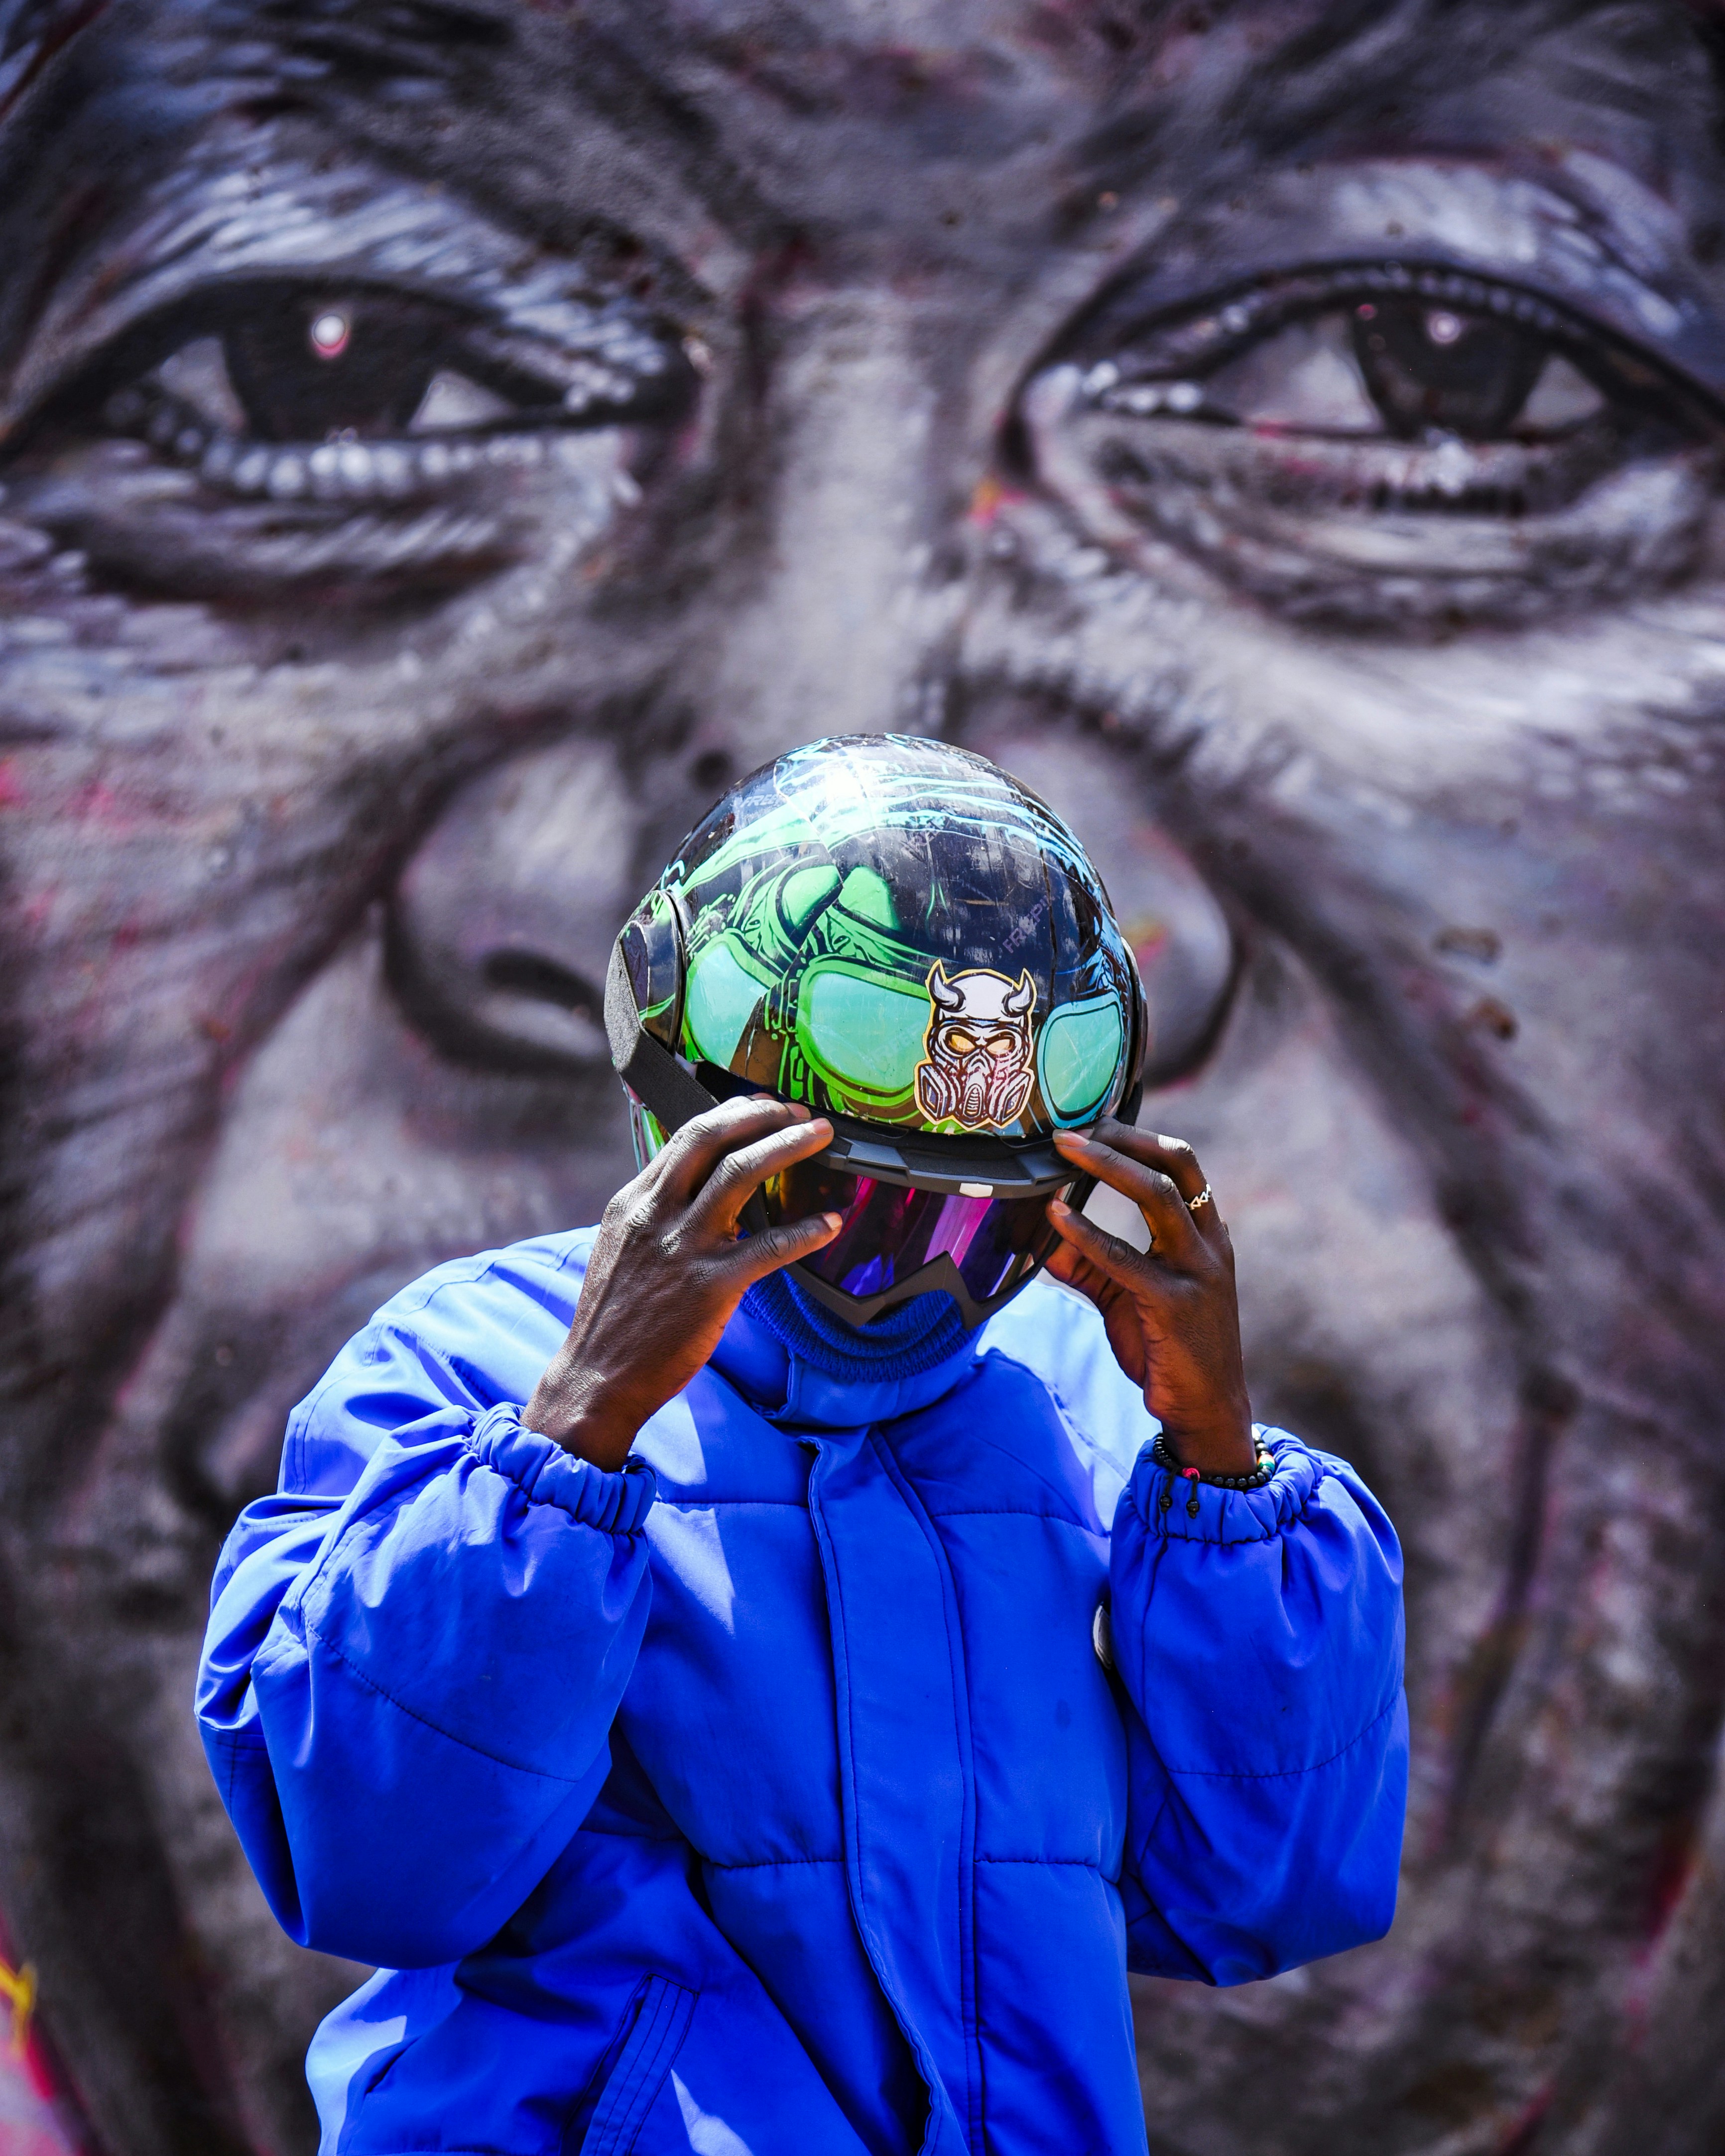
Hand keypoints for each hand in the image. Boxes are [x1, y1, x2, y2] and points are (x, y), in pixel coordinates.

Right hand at [524, 1096, 841, 1468]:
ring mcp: (683, 1248)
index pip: (685, 1138)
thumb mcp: (620, 1249)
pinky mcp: (710, 1287)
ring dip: (786, 1147)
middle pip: (711, 1139)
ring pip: (740, 1174)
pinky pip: (768, 1247)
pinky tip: (829, 1224)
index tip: (761, 1106)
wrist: (597, 1378)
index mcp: (633, 1203)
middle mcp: (655, 1214)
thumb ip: (655, 1215)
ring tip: (819, 1136)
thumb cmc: (613, 1319)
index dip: (730, 1114)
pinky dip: (805, 1231)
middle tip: (797, 1111)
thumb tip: (699, 1192)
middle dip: (761, 1116)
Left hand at [1046, 1122, 1254, 1475]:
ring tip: (1064, 1150)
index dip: (1141, 1138)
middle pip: (1176, 1167)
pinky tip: (1055, 1216)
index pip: (1183, 1167)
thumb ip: (1088, 1262)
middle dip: (1124, 1140)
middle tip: (1075, 1128)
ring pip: (1159, 1197)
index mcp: (1206, 1236)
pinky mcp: (1174, 1305)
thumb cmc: (1168, 1348)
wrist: (1205, 1410)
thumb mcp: (1126, 1296)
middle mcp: (1209, 1245)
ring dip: (1108, 1166)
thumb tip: (1038, 1231)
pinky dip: (1087, 1232)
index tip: (1096, 1122)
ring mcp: (1197, 1273)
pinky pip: (1125, 1258)